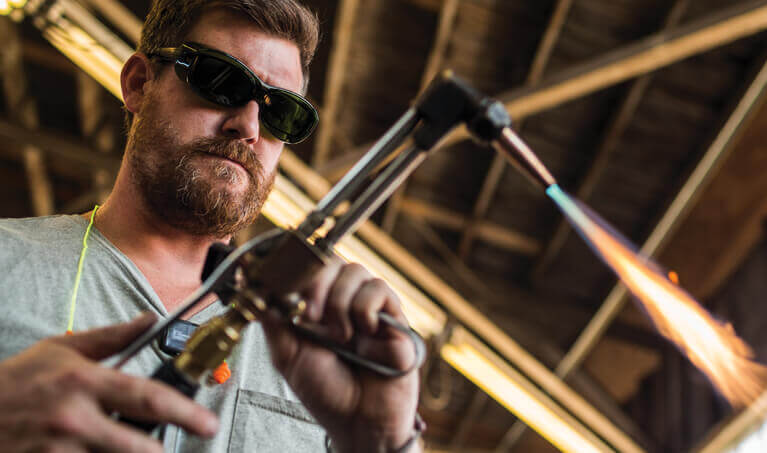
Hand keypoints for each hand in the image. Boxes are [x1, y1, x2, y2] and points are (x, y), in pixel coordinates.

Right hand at [0, 313, 218, 452]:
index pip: (148, 398)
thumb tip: (150, 320)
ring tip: (120, 444)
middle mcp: (75, 418)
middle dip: (160, 450)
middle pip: (142, 447)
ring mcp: (59, 450)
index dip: (186, 412)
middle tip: (164, 445)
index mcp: (84, 382)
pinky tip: (96, 451)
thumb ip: (113, 337)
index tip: (207, 424)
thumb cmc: (18, 380)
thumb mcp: (63, 349)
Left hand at [261, 259, 420, 452]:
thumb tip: (253, 284)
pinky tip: (362, 334)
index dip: (298, 269)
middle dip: (316, 284)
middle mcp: (345, 300)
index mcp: (318, 305)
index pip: (310, 265)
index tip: (286, 286)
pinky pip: (379, 290)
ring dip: (340, 301)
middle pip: (333, 260)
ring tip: (339, 335)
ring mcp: (370, 307)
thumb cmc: (325, 391)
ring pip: (356, 270)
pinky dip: (365, 308)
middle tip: (311, 316)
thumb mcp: (287, 355)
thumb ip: (272, 319)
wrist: (357, 421)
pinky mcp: (394, 317)